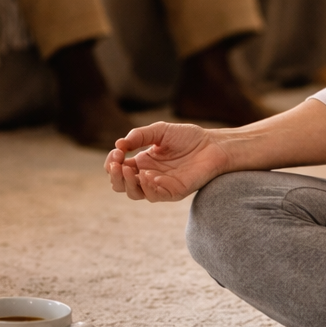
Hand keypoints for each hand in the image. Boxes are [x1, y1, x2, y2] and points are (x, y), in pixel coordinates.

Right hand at [104, 121, 230, 201]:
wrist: (213, 144)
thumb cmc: (188, 137)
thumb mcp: (160, 131)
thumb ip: (139, 135)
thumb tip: (118, 144)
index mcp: (142, 162)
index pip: (118, 169)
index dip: (112, 162)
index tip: (117, 151)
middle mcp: (148, 175)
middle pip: (121, 185)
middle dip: (115, 176)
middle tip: (118, 164)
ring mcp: (160, 185)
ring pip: (135, 193)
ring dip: (128, 183)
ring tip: (129, 169)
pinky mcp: (173, 191)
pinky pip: (155, 196)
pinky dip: (148, 187)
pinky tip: (148, 175)